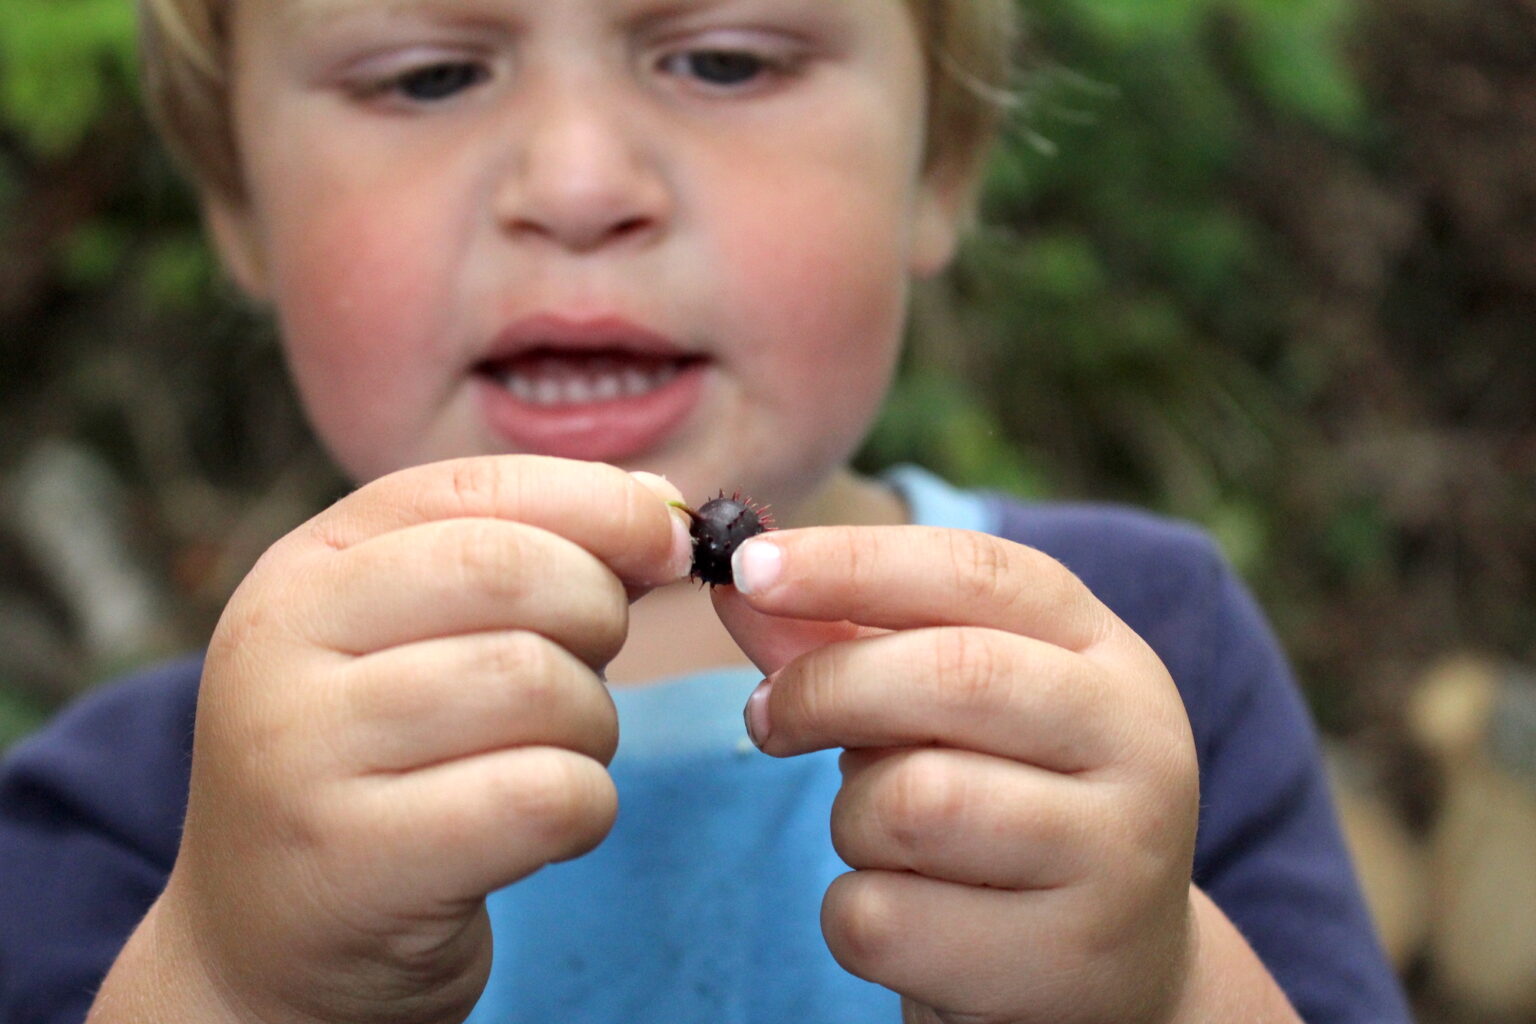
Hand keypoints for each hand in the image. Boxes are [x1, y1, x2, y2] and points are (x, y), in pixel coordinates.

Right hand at [138, 457, 691, 1023]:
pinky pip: (545, 796)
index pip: (474, 488)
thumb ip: (529, 559)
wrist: (272, 941)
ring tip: (555, 752)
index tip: (669, 544)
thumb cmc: (384, 769)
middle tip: (592, 664)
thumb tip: (661, 508)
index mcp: (304, 569)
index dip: (600, 503)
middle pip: (511, 573)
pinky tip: (546, 823)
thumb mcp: (420, 641)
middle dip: (597, 612)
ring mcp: (305, 755)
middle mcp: (281, 644)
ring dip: (593, 722)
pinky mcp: (357, 863)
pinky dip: (586, 807)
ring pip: (537, 684)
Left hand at [712, 525, 1202, 1023]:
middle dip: (826, 688)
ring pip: (913, 805)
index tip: (750, 567)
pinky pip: (885, 920)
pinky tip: (909, 921)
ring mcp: (1114, 856)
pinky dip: (856, 917)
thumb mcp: (945, 711)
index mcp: (1104, 654)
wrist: (1108, 969)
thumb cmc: (1003, 805)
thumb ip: (848, 639)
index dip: (853, 561)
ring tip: (881, 838)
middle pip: (952, 675)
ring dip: (853, 821)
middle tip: (767, 718)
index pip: (977, 572)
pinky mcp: (1064, 961)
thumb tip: (739, 587)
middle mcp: (1135, 742)